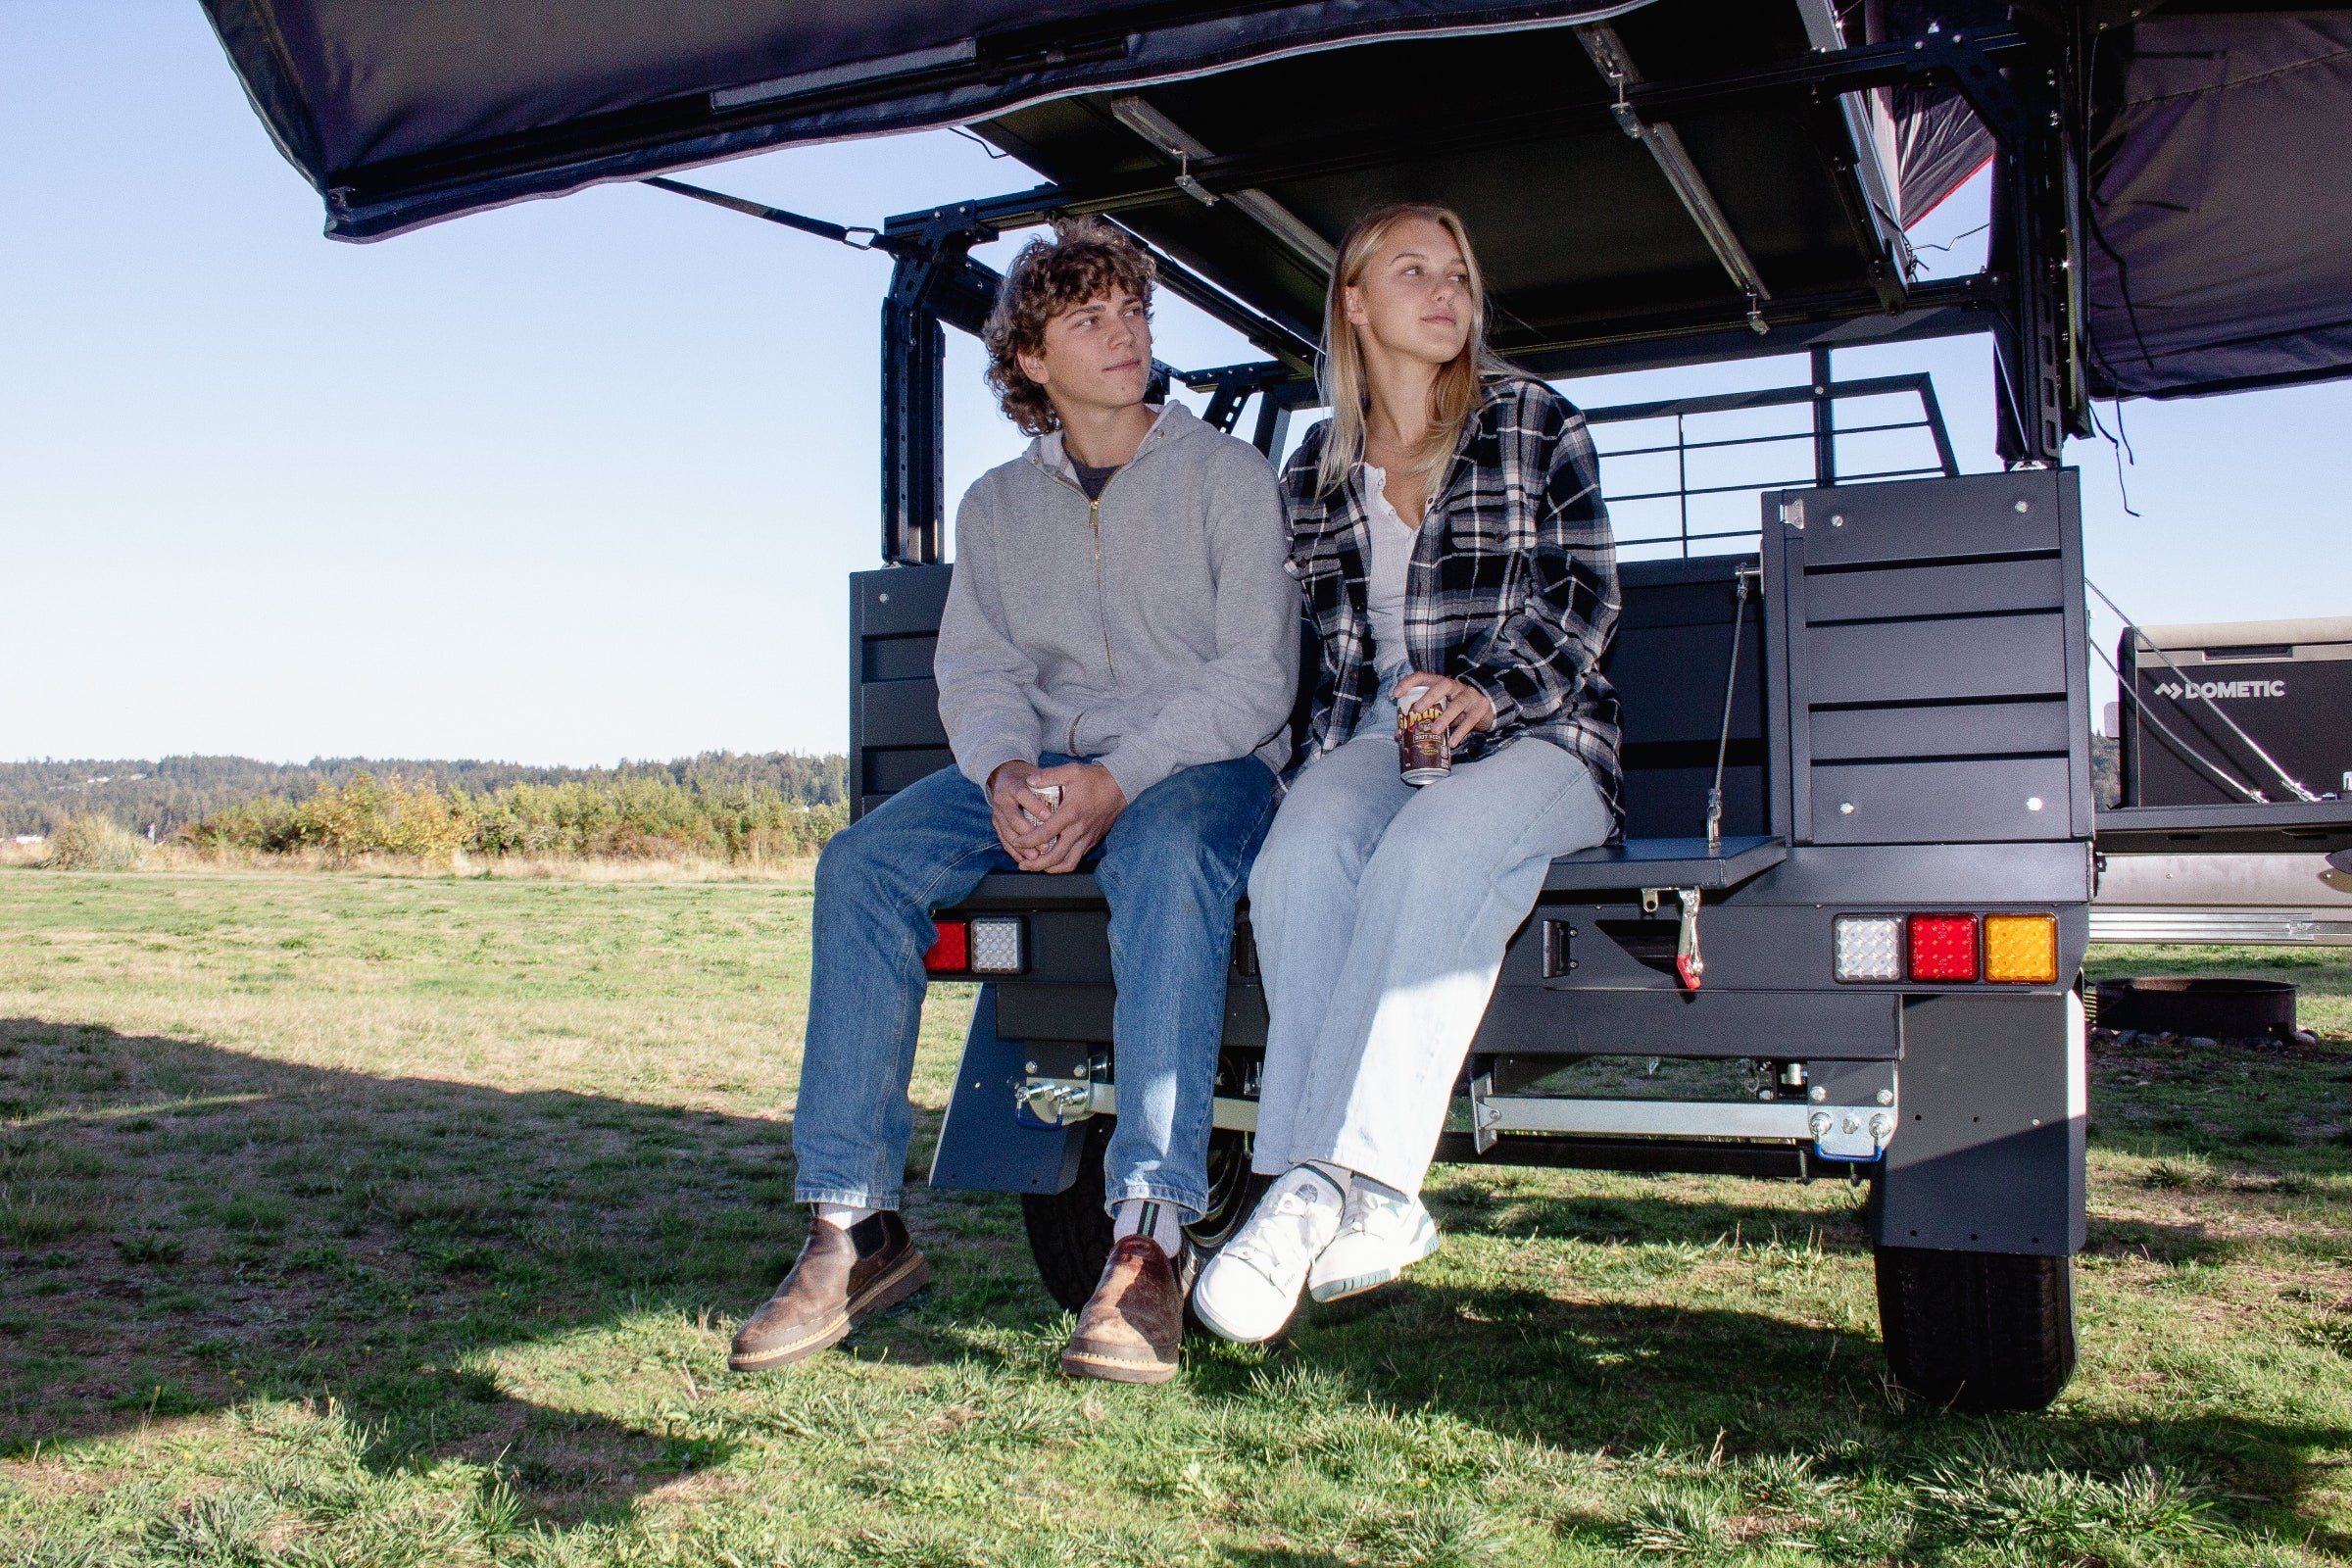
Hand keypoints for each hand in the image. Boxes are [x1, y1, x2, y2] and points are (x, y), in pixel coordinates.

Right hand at [987, 761, 1061, 866]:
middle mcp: (1002, 800)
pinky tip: (1029, 860)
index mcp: (1012, 785)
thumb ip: (1049, 777)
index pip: (1022, 795)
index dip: (1035, 807)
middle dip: (1030, 834)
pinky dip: (1016, 853)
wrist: (1006, 776)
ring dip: (1023, 847)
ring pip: (1008, 834)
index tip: (1049, 817)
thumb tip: (1063, 786)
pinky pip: (1004, 842)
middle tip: (1046, 845)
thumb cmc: (1029, 777)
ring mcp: (997, 814)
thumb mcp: (1037, 772)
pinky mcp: (997, 825)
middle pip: (1014, 819)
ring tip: (1037, 856)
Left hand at [1007, 762, 1125, 873]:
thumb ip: (1049, 776)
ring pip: (1068, 863)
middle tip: (1023, 864)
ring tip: (1036, 866)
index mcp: (1071, 813)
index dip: (1028, 841)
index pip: (1045, 834)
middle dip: (1036, 864)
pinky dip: (1062, 863)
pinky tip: (1052, 860)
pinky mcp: (1092, 841)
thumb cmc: (1096, 779)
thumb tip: (1029, 781)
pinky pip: (1076, 858)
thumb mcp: (1072, 771)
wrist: (1121, 786)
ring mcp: (1087, 838)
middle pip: (1056, 857)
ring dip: (1050, 868)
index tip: (1016, 842)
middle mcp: (1079, 830)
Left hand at [1394, 671, 1496, 747]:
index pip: (1422, 677)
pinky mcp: (1480, 707)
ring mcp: (1469, 695)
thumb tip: (1399, 734)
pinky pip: (1470, 720)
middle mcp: (1455, 686)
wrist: (1484, 710)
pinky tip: (1452, 742)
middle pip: (1442, 684)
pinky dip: (1460, 732)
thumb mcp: (1439, 711)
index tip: (1395, 695)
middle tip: (1417, 710)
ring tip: (1435, 730)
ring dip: (1445, 716)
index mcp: (1439, 684)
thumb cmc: (1455, 710)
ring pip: (1458, 702)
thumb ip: (1422, 719)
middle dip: (1429, 696)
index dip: (1408, 683)